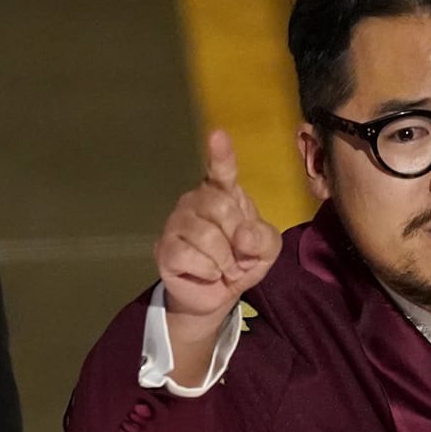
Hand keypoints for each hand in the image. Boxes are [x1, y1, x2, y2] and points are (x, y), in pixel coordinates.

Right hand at [155, 130, 281, 379]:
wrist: (216, 296)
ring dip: (225, 261)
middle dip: (238, 237)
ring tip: (223, 268)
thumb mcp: (265, 250)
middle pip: (220, 206)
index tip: (218, 135)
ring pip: (207, 236)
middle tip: (238, 256)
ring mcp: (176, 223)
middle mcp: (195, 201)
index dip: (220, 154)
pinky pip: (191, 257)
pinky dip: (208, 272)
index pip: (220, 170)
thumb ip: (264, 237)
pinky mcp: (165, 249)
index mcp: (221, 193)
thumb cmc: (240, 262)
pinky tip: (205, 273)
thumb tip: (242, 235)